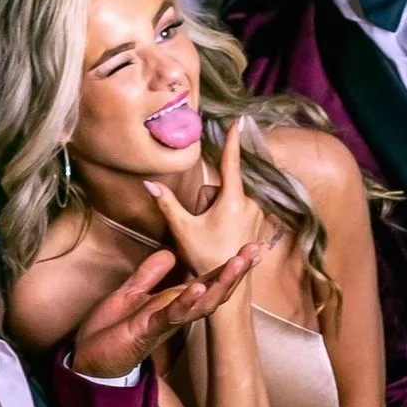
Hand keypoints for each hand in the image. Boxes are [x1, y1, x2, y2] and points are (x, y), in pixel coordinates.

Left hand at [71, 245, 261, 378]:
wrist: (86, 362)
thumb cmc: (109, 331)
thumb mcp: (130, 294)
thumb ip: (150, 274)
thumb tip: (171, 252)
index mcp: (173, 303)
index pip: (207, 282)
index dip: (228, 267)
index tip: (251, 249)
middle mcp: (175, 314)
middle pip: (213, 293)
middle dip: (235, 273)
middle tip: (254, 251)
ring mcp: (164, 324)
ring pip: (200, 304)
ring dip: (220, 284)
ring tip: (237, 264)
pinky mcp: (146, 331)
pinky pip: (170, 316)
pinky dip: (186, 302)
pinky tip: (198, 287)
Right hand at [142, 118, 269, 276]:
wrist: (228, 284)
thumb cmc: (205, 257)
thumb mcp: (182, 229)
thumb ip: (166, 203)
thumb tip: (147, 184)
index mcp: (233, 201)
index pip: (231, 163)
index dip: (232, 141)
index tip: (237, 121)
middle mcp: (250, 204)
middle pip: (219, 188)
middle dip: (207, 202)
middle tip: (202, 227)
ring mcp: (257, 213)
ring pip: (227, 198)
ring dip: (216, 211)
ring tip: (213, 235)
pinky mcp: (258, 221)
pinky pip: (237, 208)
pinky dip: (227, 217)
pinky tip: (223, 236)